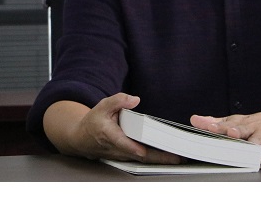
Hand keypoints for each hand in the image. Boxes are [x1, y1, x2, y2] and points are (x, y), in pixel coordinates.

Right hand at [43, 93, 182, 163]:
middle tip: (178, 157)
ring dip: (160, 160)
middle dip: (160, 158)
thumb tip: (135, 100)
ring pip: (143, 161)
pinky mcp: (126, 157)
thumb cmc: (94, 122)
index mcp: (111, 136)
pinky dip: (156, 159)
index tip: (152, 151)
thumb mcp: (103, 105)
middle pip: (141, 157)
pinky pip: (142, 160)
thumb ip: (119, 100)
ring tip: (179, 157)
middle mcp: (118, 150)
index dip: (140, 149)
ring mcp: (122, 156)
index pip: (127, 145)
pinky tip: (169, 156)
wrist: (81, 139)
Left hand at [190, 108, 260, 151]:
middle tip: (230, 133)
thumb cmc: (252, 124)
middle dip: (236, 131)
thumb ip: (214, 122)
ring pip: (259, 137)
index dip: (217, 126)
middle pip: (242, 129)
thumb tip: (194, 119)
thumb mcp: (233, 121)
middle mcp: (250, 126)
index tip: (208, 127)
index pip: (225, 124)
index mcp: (238, 123)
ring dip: (255, 140)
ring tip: (252, 144)